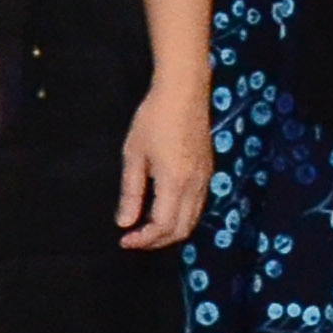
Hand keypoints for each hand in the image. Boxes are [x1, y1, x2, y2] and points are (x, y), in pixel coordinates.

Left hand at [114, 72, 209, 252]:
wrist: (184, 92)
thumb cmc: (154, 118)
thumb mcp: (134, 155)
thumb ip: (131, 192)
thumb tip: (125, 222)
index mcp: (175, 182)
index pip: (163, 226)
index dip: (143, 239)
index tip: (124, 240)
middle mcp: (195, 185)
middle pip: (181, 229)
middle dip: (157, 241)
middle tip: (134, 239)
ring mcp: (205, 179)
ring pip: (192, 220)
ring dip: (170, 231)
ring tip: (145, 228)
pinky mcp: (208, 171)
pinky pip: (198, 205)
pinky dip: (181, 217)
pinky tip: (163, 210)